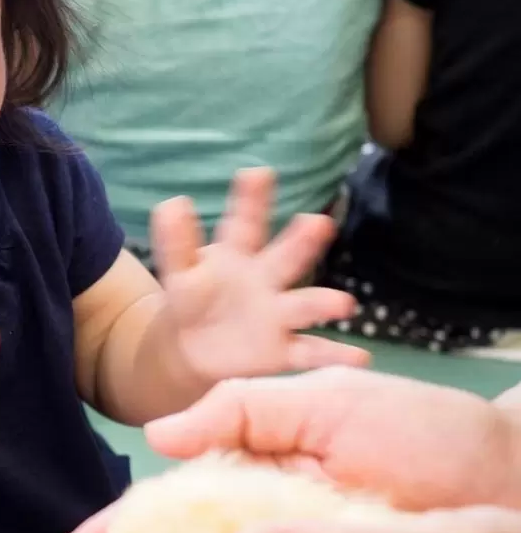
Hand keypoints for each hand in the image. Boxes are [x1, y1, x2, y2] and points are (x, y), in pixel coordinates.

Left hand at [154, 168, 366, 380]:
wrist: (190, 347)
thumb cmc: (193, 297)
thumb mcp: (179, 270)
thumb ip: (175, 241)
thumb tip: (171, 203)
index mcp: (239, 254)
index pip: (245, 223)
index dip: (250, 200)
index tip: (257, 174)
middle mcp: (267, 278)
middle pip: (286, 257)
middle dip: (301, 242)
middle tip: (317, 223)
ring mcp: (279, 313)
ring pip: (304, 305)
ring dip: (323, 303)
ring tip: (342, 303)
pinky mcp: (283, 349)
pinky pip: (311, 352)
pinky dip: (335, 356)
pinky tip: (360, 358)